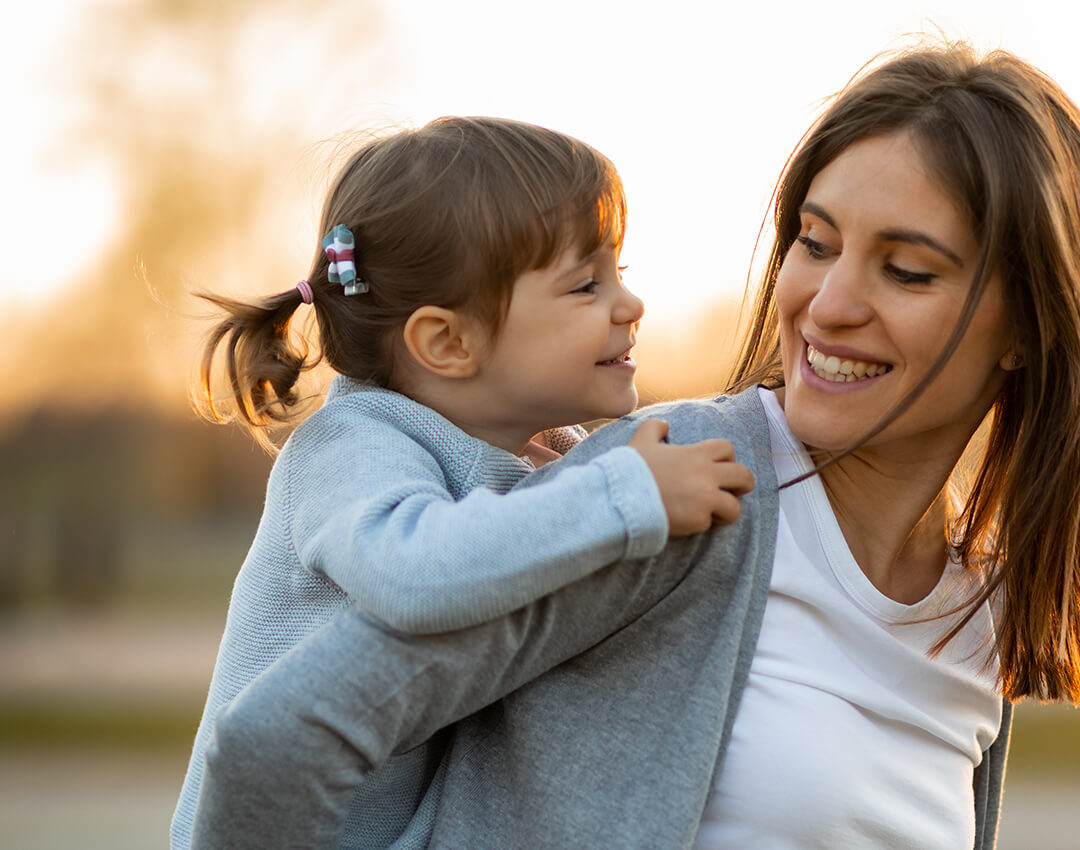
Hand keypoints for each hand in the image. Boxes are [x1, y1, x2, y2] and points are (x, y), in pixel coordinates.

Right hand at [628, 419, 754, 535]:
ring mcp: (704, 498)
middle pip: (744, 476)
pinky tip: (687, 522)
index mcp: (695, 454)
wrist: (622, 497)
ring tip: (715, 515)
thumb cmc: (630, 470)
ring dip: (727, 511)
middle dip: (744, 484)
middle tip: (735, 492)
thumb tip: (665, 425)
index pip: (727, 448)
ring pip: (735, 507)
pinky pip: (709, 524)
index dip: (728, 458)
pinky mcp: (698, 520)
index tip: (721, 466)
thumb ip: (654, 427)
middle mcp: (706, 474)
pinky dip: (700, 525)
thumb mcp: (640, 441)